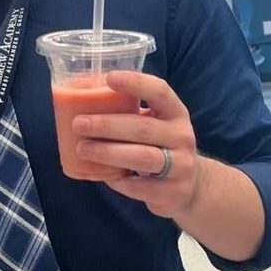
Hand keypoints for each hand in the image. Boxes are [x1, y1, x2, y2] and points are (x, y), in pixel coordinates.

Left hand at [71, 70, 201, 218]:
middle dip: (107, 125)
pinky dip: (118, 181)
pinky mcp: (173, 192)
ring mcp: (181, 166)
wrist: (191, 186)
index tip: (110, 78)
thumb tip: (81, 101)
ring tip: (82, 148)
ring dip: (108, 152)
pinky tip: (102, 175)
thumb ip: (130, 113)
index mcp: (176, 113)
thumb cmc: (161, 146)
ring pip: (141, 157)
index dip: (137, 83)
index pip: (160, 92)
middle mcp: (182, 137)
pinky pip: (140, 187)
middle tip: (78, 124)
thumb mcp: (157, 125)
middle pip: (143, 128)